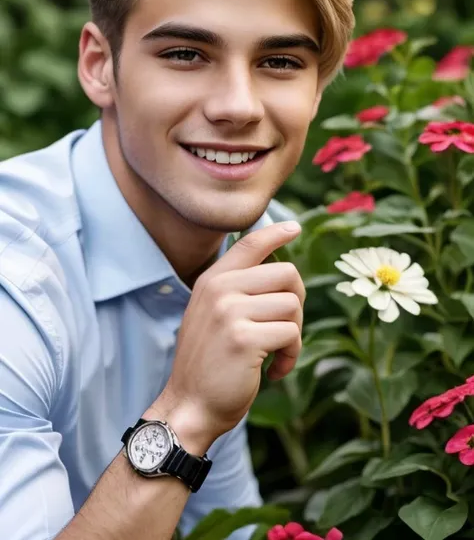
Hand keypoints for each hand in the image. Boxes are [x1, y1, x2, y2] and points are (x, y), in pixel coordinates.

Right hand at [160, 221, 304, 444]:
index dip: (276, 233)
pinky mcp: (244, 338)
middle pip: (287, 274)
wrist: (189, 406)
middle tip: (286, 330)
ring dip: (294, 335)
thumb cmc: (209, 362)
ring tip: (276, 355)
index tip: (293, 227)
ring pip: (292, 305)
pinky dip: (291, 356)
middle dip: (297, 303)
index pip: (250, 243)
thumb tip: (281, 272)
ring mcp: (230, 312)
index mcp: (213, 280)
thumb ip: (237, 290)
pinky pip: (291, 334)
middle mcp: (220, 288)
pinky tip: (274, 372)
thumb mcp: (213, 315)